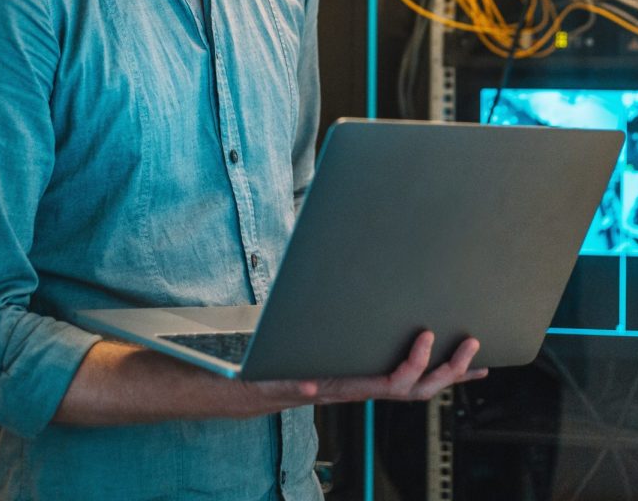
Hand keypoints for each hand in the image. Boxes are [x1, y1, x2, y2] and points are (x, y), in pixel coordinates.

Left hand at [56, 333, 487, 424]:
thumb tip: (342, 249)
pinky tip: (360, 366)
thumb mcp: (278, 316)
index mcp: (332, 365)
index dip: (443, 364)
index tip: (479, 346)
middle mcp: (326, 381)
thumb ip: (312, 297)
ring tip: (437, 338)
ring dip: (413, 371)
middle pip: (402, 385)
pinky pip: (316, 383)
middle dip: (446, 369)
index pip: (400, 369)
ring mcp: (302, 388)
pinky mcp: (270, 387)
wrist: (157, 379)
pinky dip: (342, 375)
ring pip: (374, 389)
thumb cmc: (215, 347)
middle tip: (477, 344)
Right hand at [242, 331, 487, 411]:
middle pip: (418, 388)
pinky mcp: (370, 373)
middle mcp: (367, 387)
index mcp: (352, 387)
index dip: (414, 363)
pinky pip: (409, 375)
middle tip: (470, 345)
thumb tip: (308, 387)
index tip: (426, 336)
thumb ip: (292, 384)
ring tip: (473, 354)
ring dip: (450, 371)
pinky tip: (449, 360)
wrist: (266, 387)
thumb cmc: (274, 379)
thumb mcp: (279, 380)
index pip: (393, 382)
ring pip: (419, 385)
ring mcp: (371, 382)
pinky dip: (434, 368)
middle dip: (448, 369)